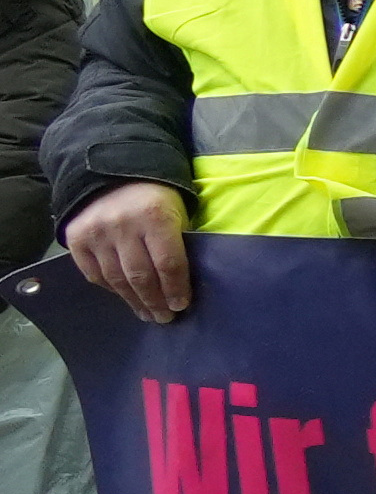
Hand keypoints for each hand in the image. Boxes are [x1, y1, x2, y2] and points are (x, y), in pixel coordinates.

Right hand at [61, 182, 188, 320]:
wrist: (112, 176)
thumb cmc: (155, 199)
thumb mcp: (176, 213)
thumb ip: (177, 243)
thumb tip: (180, 286)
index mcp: (155, 217)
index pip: (168, 263)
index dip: (175, 289)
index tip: (181, 306)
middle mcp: (123, 225)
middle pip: (141, 276)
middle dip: (155, 301)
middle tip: (164, 317)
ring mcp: (97, 233)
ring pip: (116, 279)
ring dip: (133, 300)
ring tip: (147, 313)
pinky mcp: (76, 238)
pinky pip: (94, 273)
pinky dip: (111, 288)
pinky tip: (124, 295)